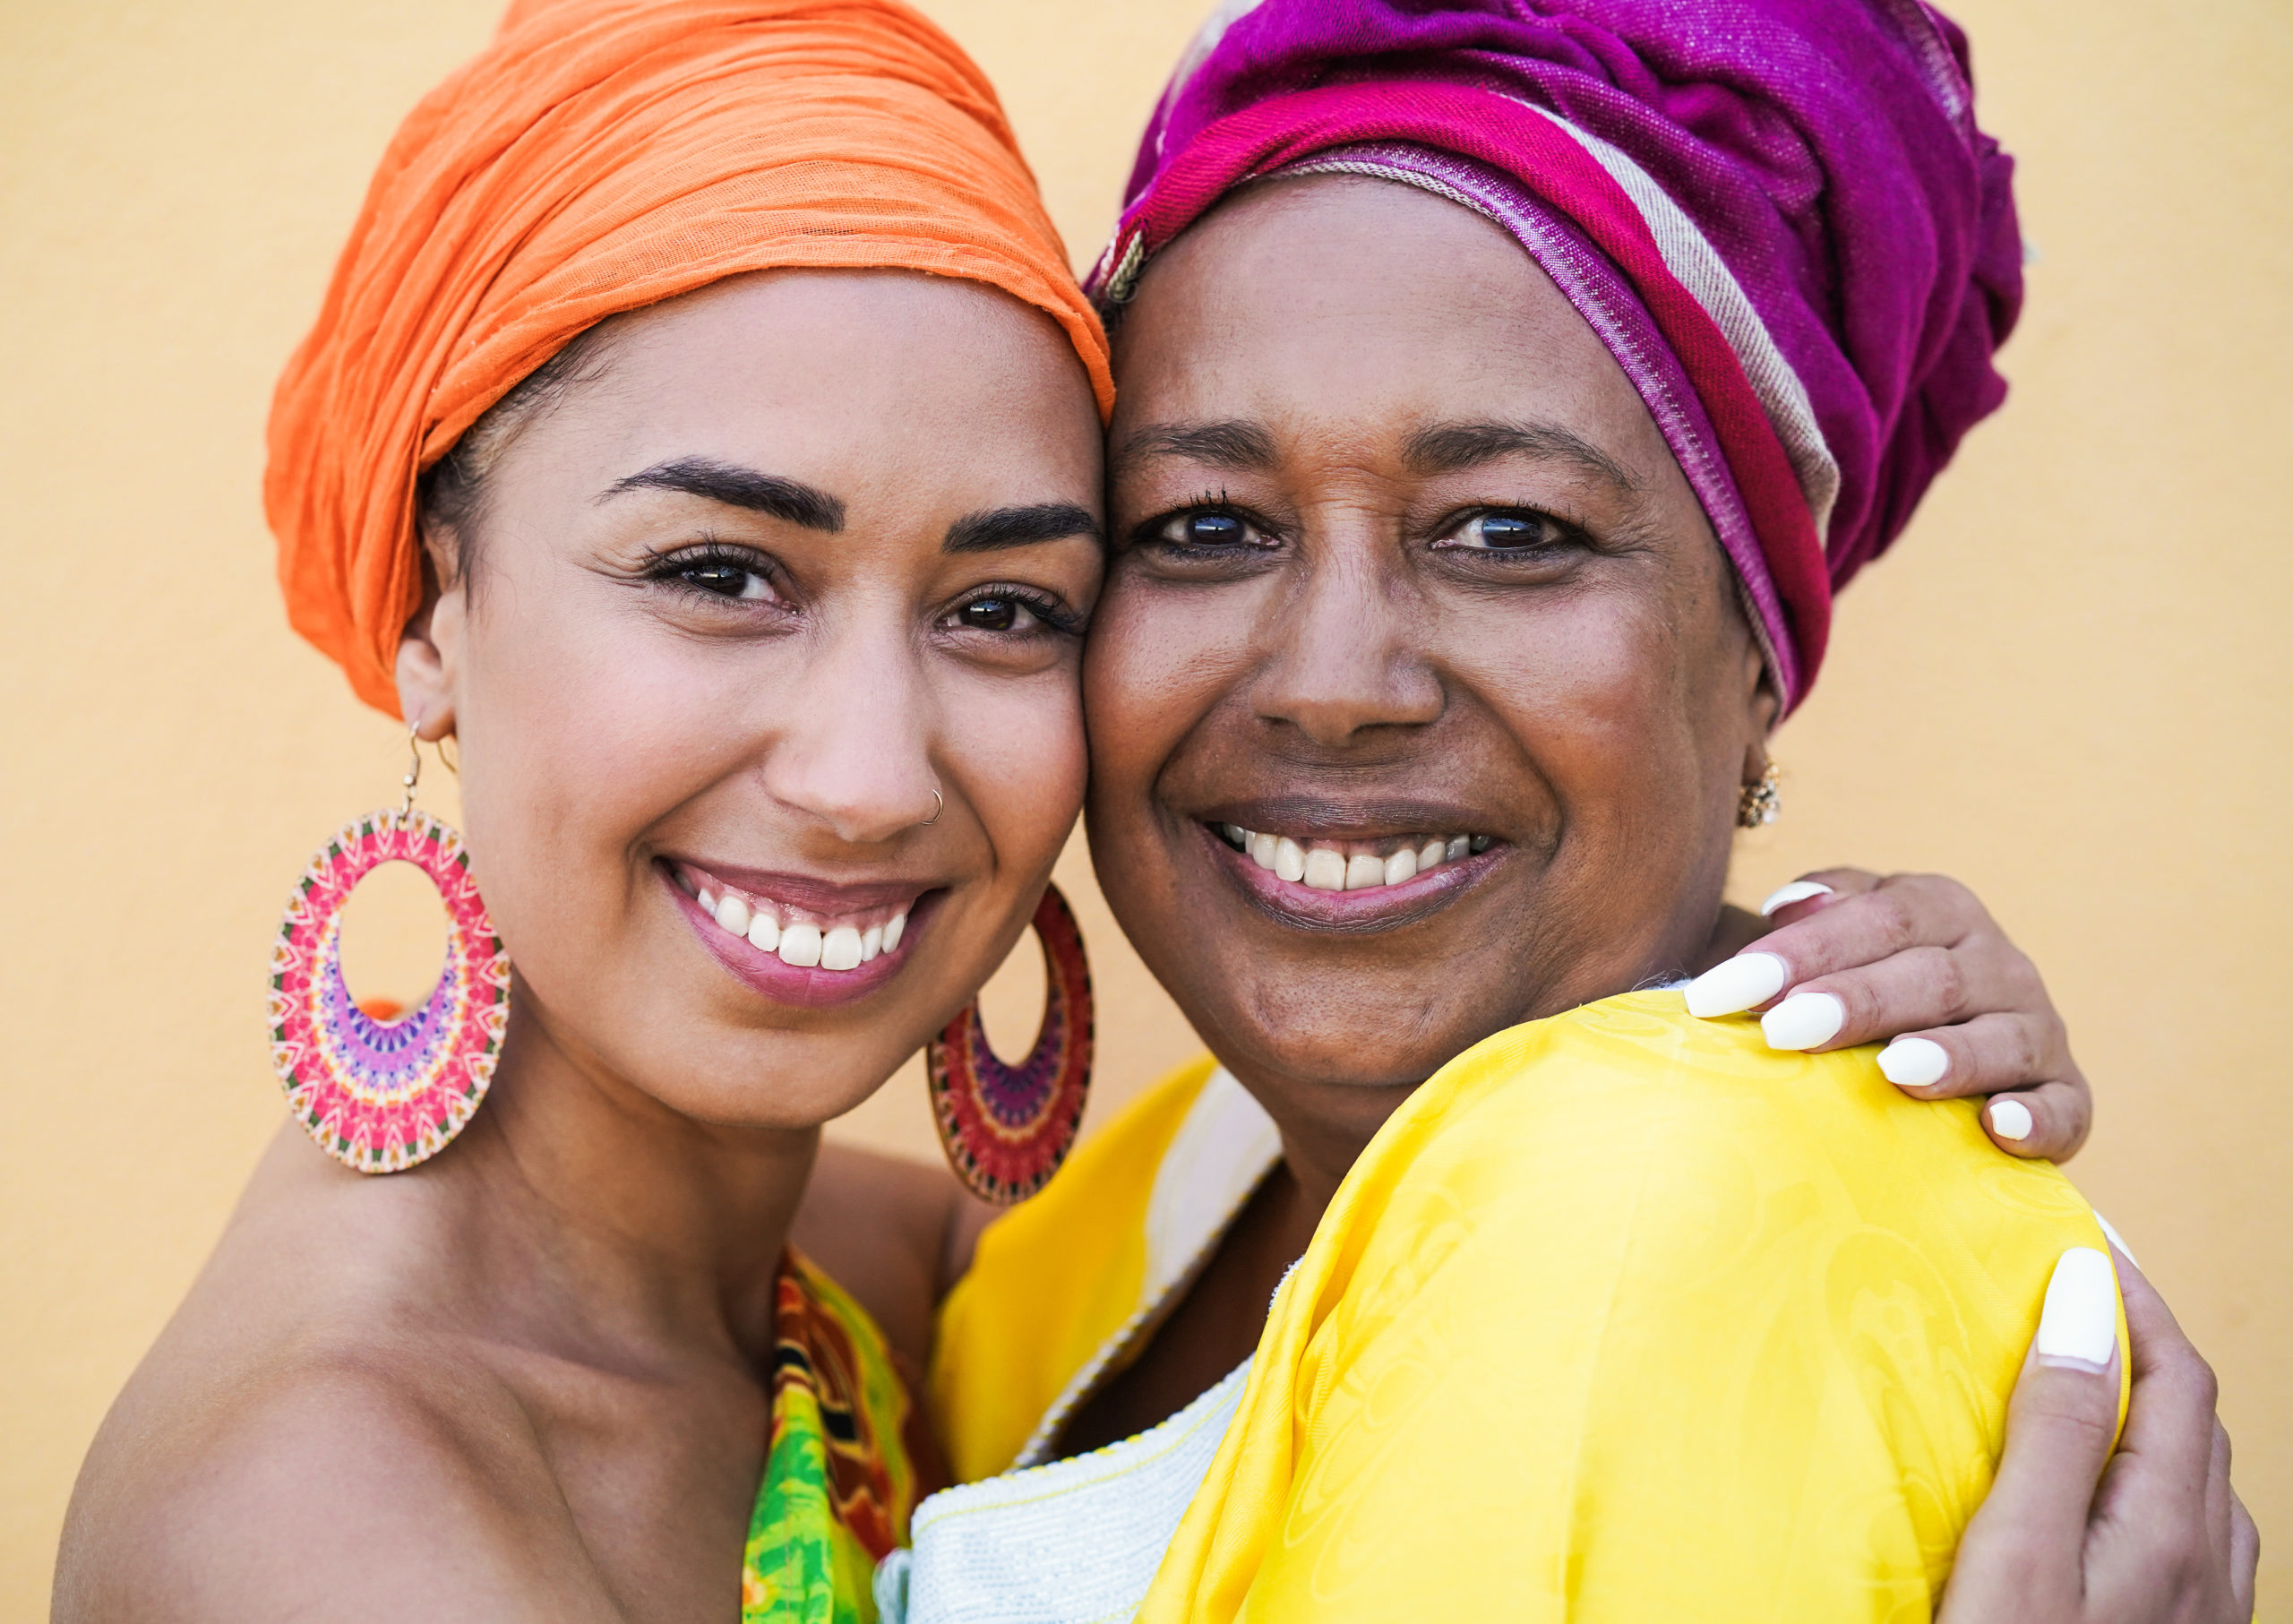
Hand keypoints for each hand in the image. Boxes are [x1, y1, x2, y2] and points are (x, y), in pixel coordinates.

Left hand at [1686, 869, 2091, 1159]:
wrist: (1942, 1051)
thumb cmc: (1865, 990)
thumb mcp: (1841, 937)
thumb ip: (1819, 912)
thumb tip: (1788, 904)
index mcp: (1939, 910)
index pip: (1873, 919)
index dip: (1797, 952)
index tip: (1720, 993)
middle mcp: (1996, 962)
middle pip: (1928, 975)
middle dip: (1853, 1002)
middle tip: (1783, 1029)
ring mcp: (2037, 1028)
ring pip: (2001, 1037)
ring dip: (1950, 1055)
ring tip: (1894, 1070)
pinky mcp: (2066, 1097)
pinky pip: (2063, 1108)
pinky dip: (2037, 1120)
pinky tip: (1998, 1128)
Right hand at [1939, 1244, 2257, 1622]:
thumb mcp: (2016, 1552)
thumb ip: (2057, 1429)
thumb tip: (2085, 1298)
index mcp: (2169, 1529)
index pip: (2178, 1377)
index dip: (2134, 1298)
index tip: (2077, 1241)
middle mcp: (2208, 1566)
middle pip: (2196, 1421)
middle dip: (2139, 1342)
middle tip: (2065, 1295)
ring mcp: (2204, 1610)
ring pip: (2197, 1480)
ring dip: (2148, 1411)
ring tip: (2077, 1378)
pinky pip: (2188, 1535)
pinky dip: (2151, 1479)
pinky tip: (2104, 1493)